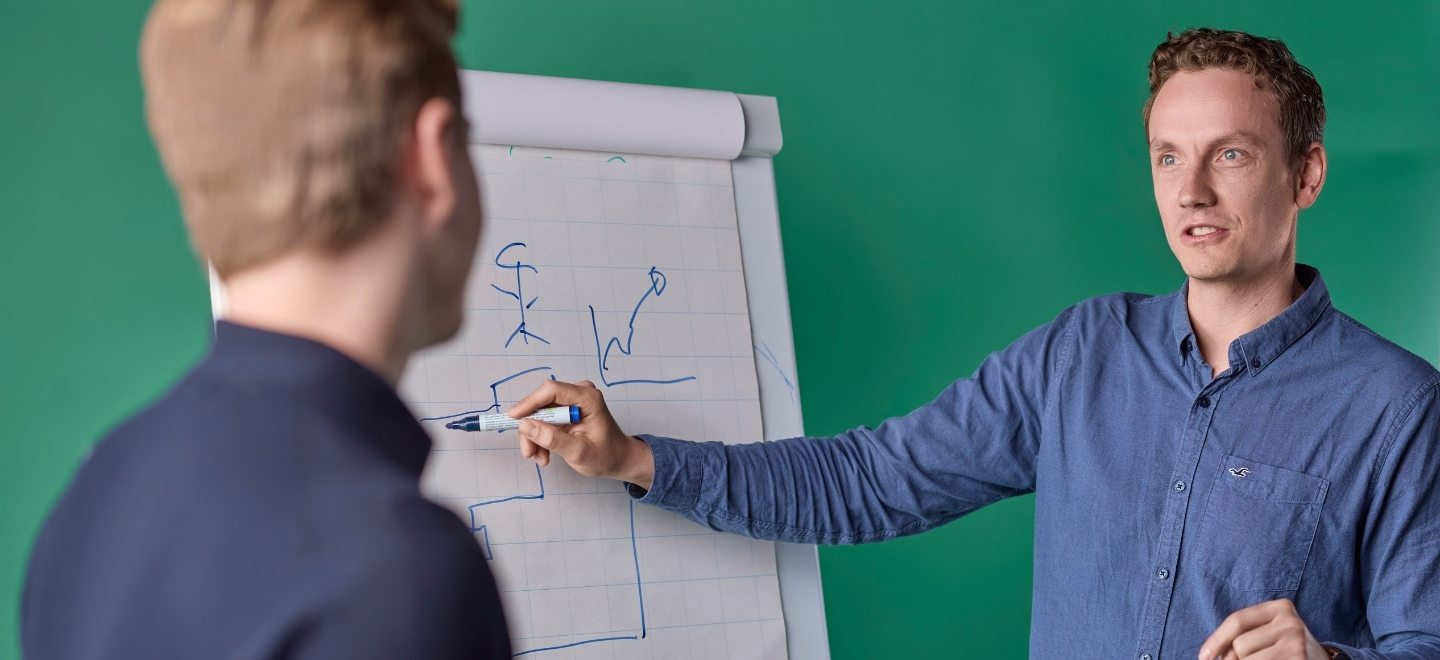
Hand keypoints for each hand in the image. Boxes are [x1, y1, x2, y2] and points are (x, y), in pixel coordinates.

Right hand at [508, 380, 654, 488]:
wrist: (619, 460)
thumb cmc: (606, 456)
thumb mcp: (578, 452)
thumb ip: (551, 439)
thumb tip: (525, 425)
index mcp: (587, 398)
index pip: (551, 390)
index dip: (529, 402)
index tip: (514, 418)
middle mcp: (579, 394)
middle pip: (542, 403)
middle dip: (531, 428)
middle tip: (528, 452)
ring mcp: (572, 402)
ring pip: (539, 414)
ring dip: (534, 437)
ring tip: (540, 459)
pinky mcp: (566, 411)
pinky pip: (544, 420)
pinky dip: (540, 437)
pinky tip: (544, 454)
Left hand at [1199, 598, 1328, 659]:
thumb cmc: (1286, 648)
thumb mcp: (1267, 633)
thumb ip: (1242, 635)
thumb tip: (1209, 655)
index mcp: (1281, 607)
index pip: (1237, 620)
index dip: (1215, 640)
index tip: (1203, 657)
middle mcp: (1291, 622)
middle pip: (1240, 644)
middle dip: (1237, 658)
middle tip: (1256, 658)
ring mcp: (1297, 642)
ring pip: (1247, 659)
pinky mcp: (1297, 659)